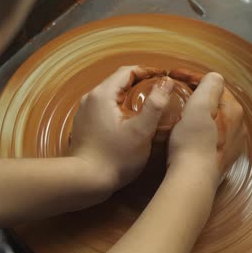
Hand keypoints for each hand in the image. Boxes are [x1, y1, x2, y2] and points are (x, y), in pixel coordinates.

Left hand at [69, 66, 172, 190]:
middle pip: (118, 82)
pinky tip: (130, 120)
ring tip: (147, 104)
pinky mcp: (84, 125)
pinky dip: (119, 108)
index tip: (164, 78)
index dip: (147, 72)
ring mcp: (84, 112)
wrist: (85, 181)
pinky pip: (104, 108)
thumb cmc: (115, 157)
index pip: (127, 72)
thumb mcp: (141, 131)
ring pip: (111, 96)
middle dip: (140, 83)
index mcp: (103, 94)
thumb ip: (156, 105)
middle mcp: (90, 98)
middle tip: (159, 90)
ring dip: (129, 96)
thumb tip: (167, 82)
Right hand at [168, 72, 245, 183]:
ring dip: (200, 114)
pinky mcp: (224, 159)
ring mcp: (233, 144)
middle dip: (198, 96)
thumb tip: (214, 78)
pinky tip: (190, 135)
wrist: (193, 178)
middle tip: (177, 94)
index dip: (192, 78)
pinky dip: (202, 131)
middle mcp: (239, 126)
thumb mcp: (199, 104)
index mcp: (234, 109)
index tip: (173, 76)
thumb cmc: (193, 140)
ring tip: (182, 114)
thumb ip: (209, 84)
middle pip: (216, 103)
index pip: (213, 85)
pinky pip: (213, 137)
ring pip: (215, 120)